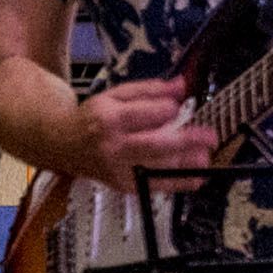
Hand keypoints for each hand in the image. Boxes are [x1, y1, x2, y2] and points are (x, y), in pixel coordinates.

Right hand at [69, 74, 217, 196]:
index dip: (168, 110)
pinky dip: (179, 184)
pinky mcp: (124, 186)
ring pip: (159, 168)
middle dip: (187, 140)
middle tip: (210, 136)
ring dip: (188, 163)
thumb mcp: (116, 95)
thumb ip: (150, 90)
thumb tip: (181, 85)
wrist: (62, 145)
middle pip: (156, 145)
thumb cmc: (94, 118)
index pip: (146, 115)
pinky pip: (156, 187)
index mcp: (109, 119)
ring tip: (206, 156)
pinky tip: (197, 178)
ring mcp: (119, 169)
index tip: (178, 107)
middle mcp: (113, 146)